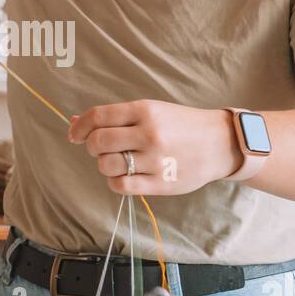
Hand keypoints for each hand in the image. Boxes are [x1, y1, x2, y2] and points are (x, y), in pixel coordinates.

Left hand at [67, 100, 241, 194]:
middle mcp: (149, 133)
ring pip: (106, 165)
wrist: (219, 143)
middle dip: (91, 146)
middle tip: (100, 148)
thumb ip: (115, 117)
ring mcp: (155, 160)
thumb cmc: (181, 125)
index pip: (98, 116)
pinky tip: (124, 175)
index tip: (74, 134)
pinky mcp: (160, 183)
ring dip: (104, 164)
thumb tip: (75, 122)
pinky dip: (115, 181)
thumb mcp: (152, 111)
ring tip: (117, 161)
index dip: (80, 126)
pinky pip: (121, 185)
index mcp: (145, 110)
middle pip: (98, 142)